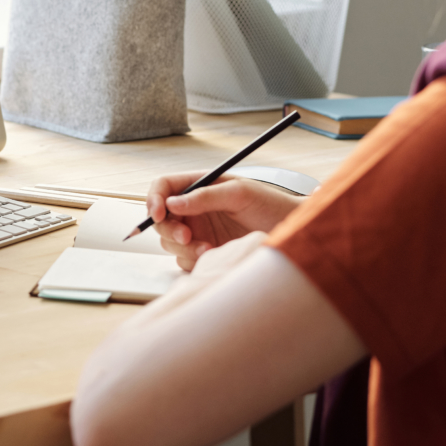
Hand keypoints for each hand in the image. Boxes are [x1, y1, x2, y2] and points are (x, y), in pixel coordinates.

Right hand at [147, 172, 304, 270]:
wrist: (290, 232)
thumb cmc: (271, 205)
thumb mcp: (241, 194)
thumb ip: (206, 196)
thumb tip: (173, 202)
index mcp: (200, 185)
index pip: (163, 186)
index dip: (154, 199)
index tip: (158, 214)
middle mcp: (194, 207)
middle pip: (161, 218)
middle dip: (169, 229)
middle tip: (187, 237)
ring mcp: (198, 230)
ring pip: (170, 242)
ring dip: (184, 248)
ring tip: (210, 249)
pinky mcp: (205, 251)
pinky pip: (184, 259)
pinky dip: (193, 260)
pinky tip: (214, 256)